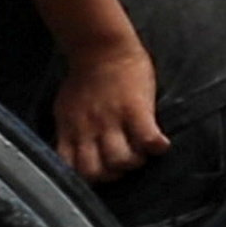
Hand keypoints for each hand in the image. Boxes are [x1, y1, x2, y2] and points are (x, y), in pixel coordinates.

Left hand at [47, 41, 167, 182]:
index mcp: (70, 129)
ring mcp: (111, 120)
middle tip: (123, 163)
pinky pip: (147, 139)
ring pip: (122, 160)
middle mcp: (88, 129)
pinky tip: (159, 143)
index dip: (87, 178)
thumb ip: (69, 132)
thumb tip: (71, 154)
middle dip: (112, 174)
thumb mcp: (66, 108)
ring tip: (141, 151)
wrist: (102, 48)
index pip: (71, 170)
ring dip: (136, 161)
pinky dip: (156, 146)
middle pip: (97, 172)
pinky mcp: (135, 109)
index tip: (99, 172)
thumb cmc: (85, 79)